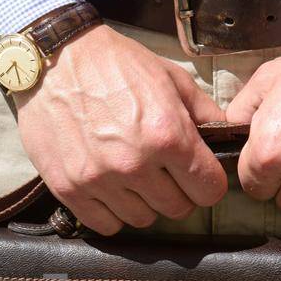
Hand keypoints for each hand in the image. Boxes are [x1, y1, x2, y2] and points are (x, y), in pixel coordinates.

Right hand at [14, 23, 228, 233]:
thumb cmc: (113, 62)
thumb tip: (226, 135)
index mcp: (168, 135)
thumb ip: (204, 111)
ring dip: (144, 202)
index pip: (209, 190)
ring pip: (143, 219)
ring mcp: (99, 180)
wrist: (53, 56)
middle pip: (178, 208)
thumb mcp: (169, 77)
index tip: (198, 174)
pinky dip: (111, 211)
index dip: (207, 181)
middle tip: (164, 170)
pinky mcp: (69, 188)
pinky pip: (105, 224)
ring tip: (133, 174)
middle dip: (178, 191)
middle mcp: (135, 163)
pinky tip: (110, 187)